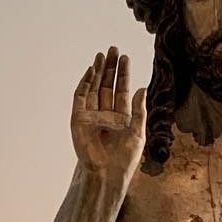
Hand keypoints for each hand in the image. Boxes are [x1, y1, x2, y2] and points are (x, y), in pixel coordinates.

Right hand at [71, 46, 146, 178]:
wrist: (106, 172)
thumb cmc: (124, 158)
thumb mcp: (138, 132)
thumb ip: (139, 110)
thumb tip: (142, 88)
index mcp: (121, 118)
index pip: (122, 91)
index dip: (124, 75)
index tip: (125, 58)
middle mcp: (106, 114)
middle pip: (107, 86)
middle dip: (110, 68)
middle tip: (113, 49)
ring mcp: (91, 116)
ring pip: (94, 88)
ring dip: (98, 72)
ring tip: (102, 55)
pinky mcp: (78, 119)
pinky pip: (80, 97)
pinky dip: (85, 83)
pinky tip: (91, 71)